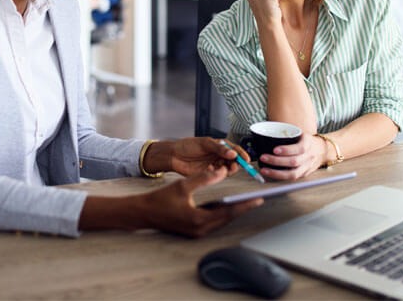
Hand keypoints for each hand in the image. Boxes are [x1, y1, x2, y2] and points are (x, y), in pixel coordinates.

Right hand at [139, 167, 262, 236]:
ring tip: (246, 201)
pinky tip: (226, 205)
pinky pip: (213, 222)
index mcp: (199, 220)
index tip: (259, 199)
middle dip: (242, 208)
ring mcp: (197, 232)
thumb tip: (222, 171)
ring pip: (221, 222)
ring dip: (232, 211)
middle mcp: (200, 230)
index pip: (229, 212)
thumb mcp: (183, 185)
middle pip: (227, 219)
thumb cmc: (161, 199)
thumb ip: (204, 177)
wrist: (144, 213)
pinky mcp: (193, 231)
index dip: (245, 205)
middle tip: (257, 199)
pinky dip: (222, 214)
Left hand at [143, 138, 251, 176]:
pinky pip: (218, 176)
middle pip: (234, 161)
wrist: (174, 156)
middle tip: (235, 165)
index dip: (242, 154)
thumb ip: (219, 148)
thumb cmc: (188, 146)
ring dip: (229, 170)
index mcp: (220, 146)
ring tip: (226, 169)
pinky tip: (210, 169)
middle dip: (237, 164)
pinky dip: (217, 174)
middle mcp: (219, 156)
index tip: (247, 159)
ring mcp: (215, 166)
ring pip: (228, 170)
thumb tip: (233, 154)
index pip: (235, 150)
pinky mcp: (209, 174)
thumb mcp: (204, 143)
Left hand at [257, 133, 326, 180]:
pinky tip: (270, 175)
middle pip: (294, 162)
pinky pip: (292, 178)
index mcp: (308, 143)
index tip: (274, 150)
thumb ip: (287, 134)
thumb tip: (265, 135)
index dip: (287, 150)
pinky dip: (280, 177)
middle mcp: (309, 156)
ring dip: (276, 173)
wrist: (322, 150)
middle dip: (276, 161)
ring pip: (293, 174)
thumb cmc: (305, 140)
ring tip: (264, 170)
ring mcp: (307, 167)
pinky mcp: (304, 174)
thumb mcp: (300, 133)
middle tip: (263, 157)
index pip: (300, 148)